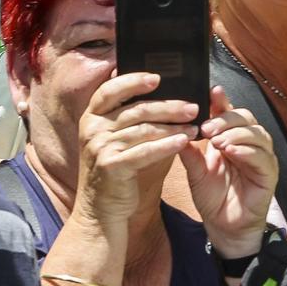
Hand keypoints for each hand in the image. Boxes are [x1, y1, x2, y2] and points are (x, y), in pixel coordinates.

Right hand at [72, 70, 200, 235]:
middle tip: (193, 107)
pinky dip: (167, 145)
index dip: (132, 81)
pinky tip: (183, 142)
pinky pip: (145, 151)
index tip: (158, 78)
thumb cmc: (115, 170)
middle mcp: (92, 129)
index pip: (109, 90)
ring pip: (143, 129)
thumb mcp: (116, 140)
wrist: (100, 207)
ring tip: (195, 127)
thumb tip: (166, 99)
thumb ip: (133, 119)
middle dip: (168, 106)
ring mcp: (100, 147)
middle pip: (135, 109)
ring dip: (173, 126)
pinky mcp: (112, 166)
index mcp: (91, 117)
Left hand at [178, 91, 278, 258]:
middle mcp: (248, 144)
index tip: (211, 92)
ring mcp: (261, 158)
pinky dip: (247, 151)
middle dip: (226, 119)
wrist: (223, 226)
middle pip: (245, 118)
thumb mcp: (195, 170)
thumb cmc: (212, 196)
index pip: (229, 112)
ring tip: (217, 140)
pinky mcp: (269, 174)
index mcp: (229, 138)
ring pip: (257, 134)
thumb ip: (189, 151)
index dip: (222, 101)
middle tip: (206, 128)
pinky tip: (232, 151)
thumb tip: (176, 128)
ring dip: (236, 133)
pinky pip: (263, 157)